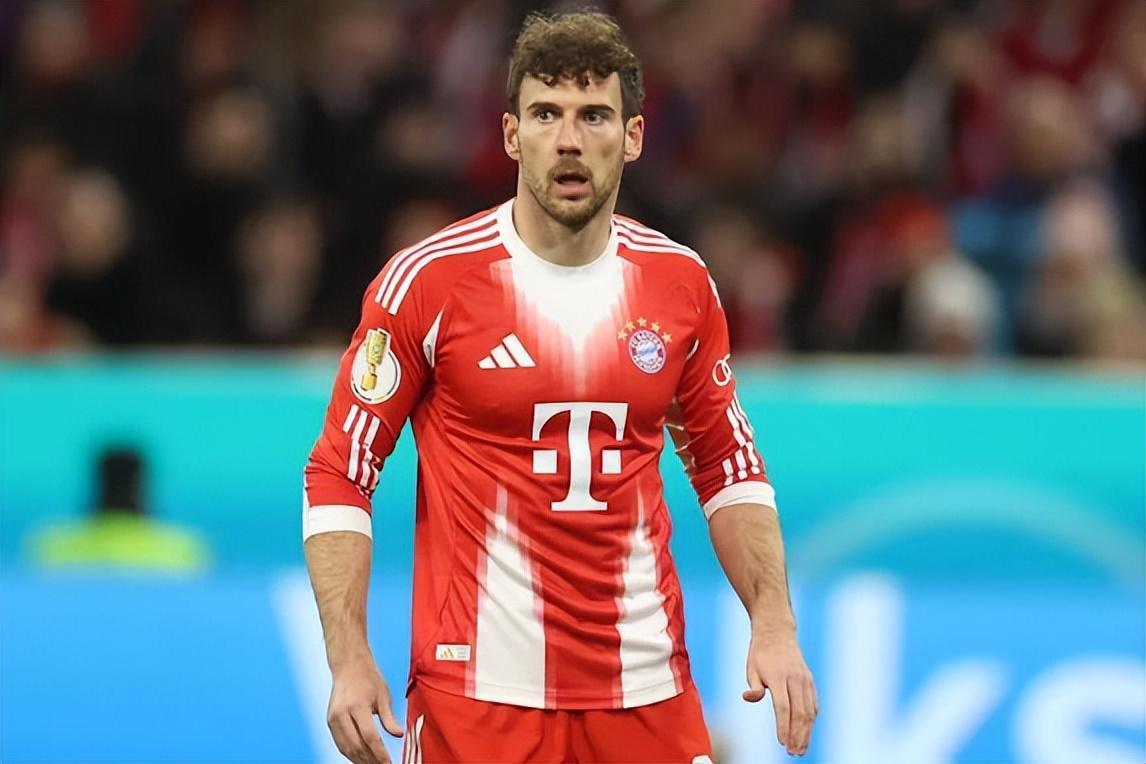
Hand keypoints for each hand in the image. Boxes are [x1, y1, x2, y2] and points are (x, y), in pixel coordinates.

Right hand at [327, 657, 402, 763]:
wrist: (348, 666)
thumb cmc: (367, 678)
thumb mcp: (383, 695)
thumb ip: (389, 718)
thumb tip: (399, 735)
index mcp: (357, 706)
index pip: (370, 737)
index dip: (380, 753)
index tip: (388, 763)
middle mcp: (342, 714)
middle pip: (357, 746)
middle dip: (371, 760)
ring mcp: (333, 719)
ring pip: (346, 748)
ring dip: (360, 760)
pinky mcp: (329, 722)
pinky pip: (340, 743)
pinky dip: (350, 753)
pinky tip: (361, 758)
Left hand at [742, 632, 817, 755]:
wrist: (777, 633)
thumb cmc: (760, 654)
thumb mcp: (751, 668)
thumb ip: (754, 686)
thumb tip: (750, 698)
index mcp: (778, 677)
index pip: (783, 707)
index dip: (783, 727)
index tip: (782, 743)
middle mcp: (794, 679)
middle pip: (799, 712)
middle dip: (797, 735)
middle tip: (793, 753)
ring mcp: (805, 680)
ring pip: (809, 711)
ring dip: (806, 732)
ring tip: (801, 749)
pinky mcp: (810, 681)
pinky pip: (813, 704)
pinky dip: (811, 720)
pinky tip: (807, 732)